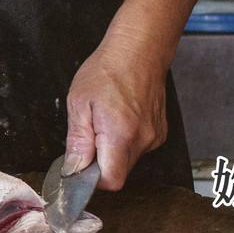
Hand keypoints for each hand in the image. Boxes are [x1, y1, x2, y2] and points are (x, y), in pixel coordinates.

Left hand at [65, 34, 167, 188]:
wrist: (139, 51)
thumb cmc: (106, 71)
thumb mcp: (78, 103)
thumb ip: (78, 140)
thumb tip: (73, 170)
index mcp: (120, 135)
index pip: (111, 181)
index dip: (92, 180)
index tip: (79, 167)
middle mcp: (142, 141)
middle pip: (118, 172)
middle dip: (99, 162)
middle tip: (87, 134)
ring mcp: (154, 137)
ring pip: (127, 160)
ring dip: (111, 149)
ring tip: (103, 120)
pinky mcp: (159, 133)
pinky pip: (137, 147)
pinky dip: (124, 140)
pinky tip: (118, 117)